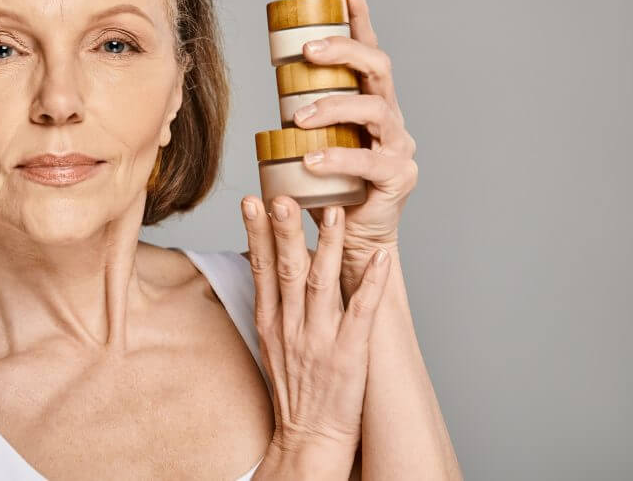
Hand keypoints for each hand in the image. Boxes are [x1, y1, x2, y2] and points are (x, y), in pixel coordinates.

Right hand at [240, 193, 392, 474]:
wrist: (309, 437)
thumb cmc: (294, 389)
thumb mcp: (270, 343)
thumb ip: (271, 303)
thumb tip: (264, 262)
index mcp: (270, 323)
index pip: (260, 269)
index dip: (256, 233)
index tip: (252, 200)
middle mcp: (291, 327)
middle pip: (286, 270)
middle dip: (284, 231)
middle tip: (283, 196)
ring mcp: (320, 340)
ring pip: (322, 284)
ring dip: (326, 246)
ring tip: (333, 211)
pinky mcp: (349, 354)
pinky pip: (362, 312)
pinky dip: (371, 283)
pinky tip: (381, 257)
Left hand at [297, 0, 417, 296]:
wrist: (350, 240)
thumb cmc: (326, 188)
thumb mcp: (308, 143)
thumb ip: (296, 115)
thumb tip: (257, 88)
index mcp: (370, 101)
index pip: (367, 49)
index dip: (359, 14)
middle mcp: (390, 117)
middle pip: (378, 69)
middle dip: (344, 52)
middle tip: (307, 52)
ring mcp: (398, 147)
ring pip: (374, 111)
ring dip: (332, 107)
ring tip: (297, 117)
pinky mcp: (396, 179)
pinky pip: (368, 163)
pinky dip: (336, 159)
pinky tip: (309, 159)